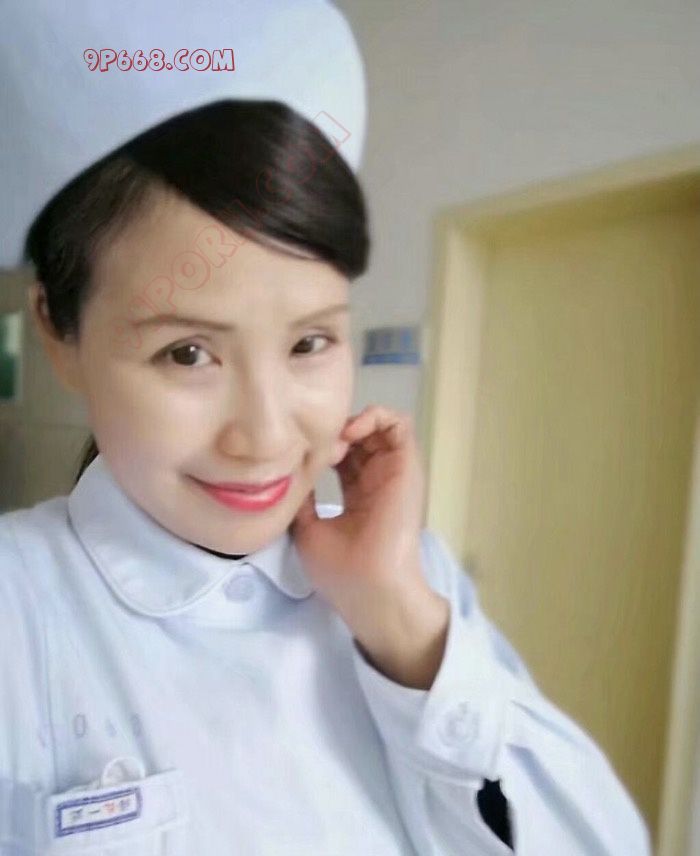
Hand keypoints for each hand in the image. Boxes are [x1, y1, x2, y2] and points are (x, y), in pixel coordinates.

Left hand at [290, 404, 449, 688]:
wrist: (371, 588)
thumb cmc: (340, 569)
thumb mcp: (308, 530)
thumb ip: (303, 500)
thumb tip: (290, 474)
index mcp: (359, 497)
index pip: (343, 456)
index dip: (322, 446)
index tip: (301, 456)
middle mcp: (378, 481)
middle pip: (360, 437)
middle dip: (335, 431)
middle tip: (316, 443)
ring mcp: (394, 473)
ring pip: (379, 425)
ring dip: (354, 421)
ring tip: (334, 439)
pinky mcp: (407, 466)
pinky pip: (399, 424)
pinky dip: (375, 416)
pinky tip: (349, 433)